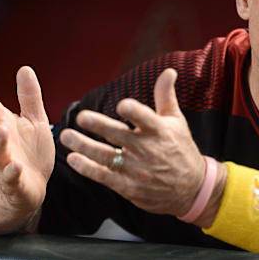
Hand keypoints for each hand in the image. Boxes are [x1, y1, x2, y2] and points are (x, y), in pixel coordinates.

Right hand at [0, 66, 54, 214]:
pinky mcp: (16, 185)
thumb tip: (24, 68)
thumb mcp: (34, 120)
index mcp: (5, 128)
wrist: (30, 186)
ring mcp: (6, 165)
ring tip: (2, 130)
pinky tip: (16, 166)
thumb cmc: (30, 151)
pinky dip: (13, 173)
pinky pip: (12, 179)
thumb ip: (29, 97)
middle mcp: (2, 146)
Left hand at [60, 68, 205, 216]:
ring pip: (106, 157)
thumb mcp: (176, 121)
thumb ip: (166, 95)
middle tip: (81, 117)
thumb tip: (169, 70)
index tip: (122, 105)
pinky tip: (73, 159)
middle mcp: (147, 149)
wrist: (192, 189)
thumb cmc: (181, 149)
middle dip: (99, 126)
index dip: (134, 112)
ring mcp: (137, 170)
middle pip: (119, 136)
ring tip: (66, 136)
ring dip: (84, 146)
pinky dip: (88, 168)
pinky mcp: (129, 187)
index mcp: (159, 130)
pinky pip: (104, 177)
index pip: (146, 118)